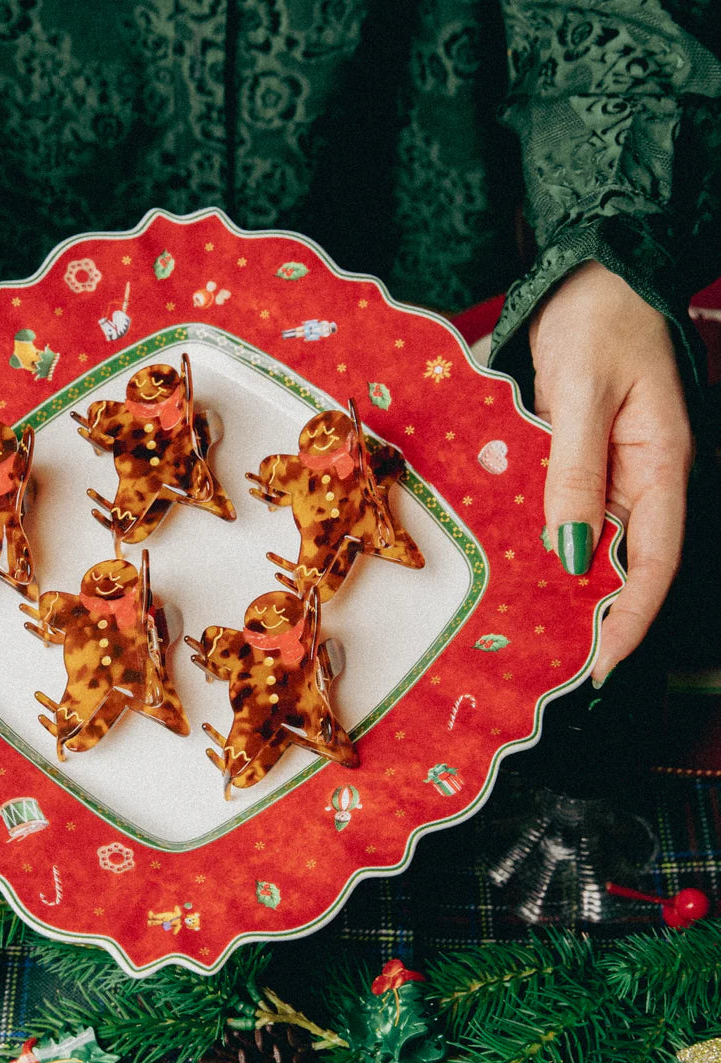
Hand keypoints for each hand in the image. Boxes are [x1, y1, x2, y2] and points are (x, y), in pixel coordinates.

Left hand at [529, 261, 692, 685]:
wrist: (591, 275)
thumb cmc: (598, 324)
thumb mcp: (582, 397)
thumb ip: (576, 473)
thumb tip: (571, 551)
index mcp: (664, 467)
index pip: (655, 563)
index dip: (634, 618)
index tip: (603, 663)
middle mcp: (645, 478)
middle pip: (628, 563)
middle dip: (599, 615)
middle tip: (556, 661)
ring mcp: (616, 468)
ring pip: (597, 542)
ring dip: (571, 584)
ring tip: (534, 628)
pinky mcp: (585, 457)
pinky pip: (572, 511)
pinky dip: (551, 541)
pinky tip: (521, 564)